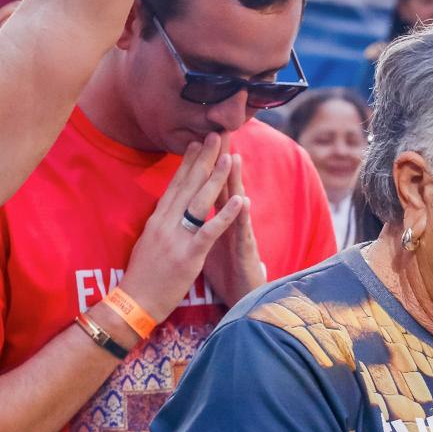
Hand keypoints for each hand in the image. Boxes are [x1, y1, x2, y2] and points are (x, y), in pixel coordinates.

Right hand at [116, 134, 243, 325]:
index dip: (187, 163)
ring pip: (199, 202)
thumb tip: (166, 211)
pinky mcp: (188, 255)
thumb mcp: (148, 243)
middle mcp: (165, 223)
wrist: (135, 302)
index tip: (196, 143)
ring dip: (216, 178)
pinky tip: (239, 201)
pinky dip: (225, 214)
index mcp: (157, 220)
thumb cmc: (143, 276)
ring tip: (229, 158)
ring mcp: (177, 238)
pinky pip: (209, 231)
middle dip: (203, 159)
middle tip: (215, 136)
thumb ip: (160, 225)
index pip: (175, 185)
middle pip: (187, 185)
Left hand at [203, 151, 265, 308]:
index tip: (196, 139)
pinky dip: (241, 217)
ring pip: (236, 204)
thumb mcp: (208, 245)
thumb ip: (201, 226)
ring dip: (235, 181)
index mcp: (215, 219)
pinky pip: (242, 233)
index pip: (207, 186)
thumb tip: (188, 213)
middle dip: (220, 161)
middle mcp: (230, 222)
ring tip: (233, 157)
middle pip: (224, 186)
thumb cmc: (225, 274)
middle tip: (219, 133)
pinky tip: (243, 201)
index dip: (202, 164)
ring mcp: (239, 235)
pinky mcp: (245, 252)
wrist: (242, 298)